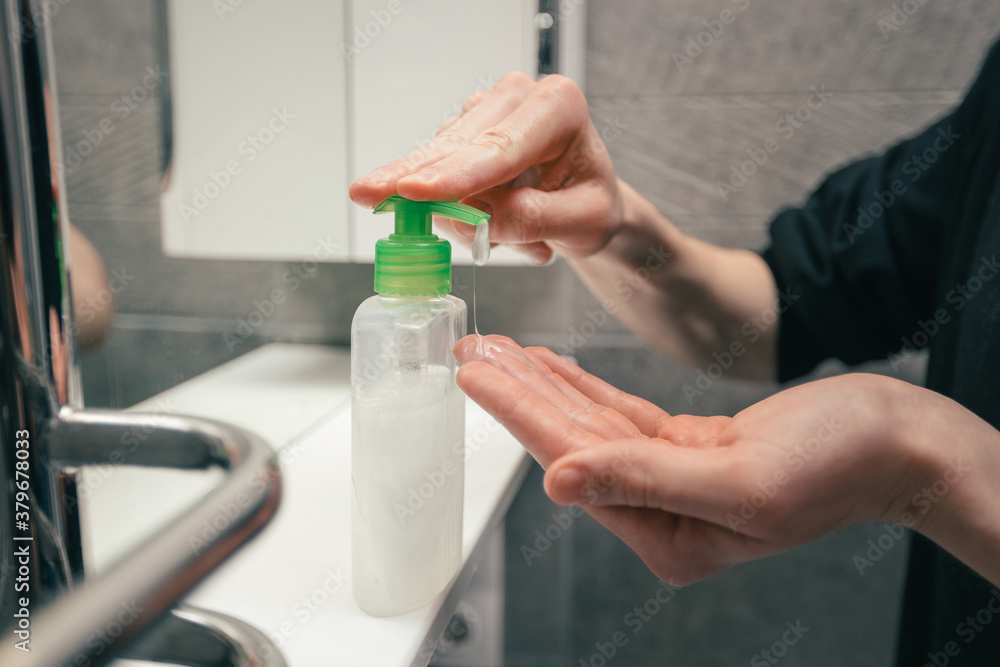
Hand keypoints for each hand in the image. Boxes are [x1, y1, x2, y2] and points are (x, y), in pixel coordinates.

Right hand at [349, 72, 623, 262]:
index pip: (500, 147)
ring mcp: (484, 111)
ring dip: (460, 214)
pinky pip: (436, 176)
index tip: (413, 191)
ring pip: (439, 162)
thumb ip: (537, 220)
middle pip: (454, 145)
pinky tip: (497, 224)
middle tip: (366, 195)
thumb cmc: (590, 205)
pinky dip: (455, 211)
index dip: (455, 174)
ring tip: (522, 240)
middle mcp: (517, 96)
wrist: (585, 203)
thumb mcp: (584, 223)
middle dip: (413, 179)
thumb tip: (487, 221)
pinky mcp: (460, 132)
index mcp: (558, 107)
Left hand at [454, 335, 999, 584]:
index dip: (520, 413)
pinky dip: (584, 388)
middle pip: (572, 442)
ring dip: (543, 384)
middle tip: (469, 351)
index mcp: (668, 537)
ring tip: (496, 349)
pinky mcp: (689, 448)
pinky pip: (621, 415)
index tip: (475, 373)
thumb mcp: (741, 480)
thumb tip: (560, 483)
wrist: (899, 443)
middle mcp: (661, 514)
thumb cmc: (840, 466)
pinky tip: (550, 366)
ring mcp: (673, 480)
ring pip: (591, 424)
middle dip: (518, 394)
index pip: (574, 462)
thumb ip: (643, 481)